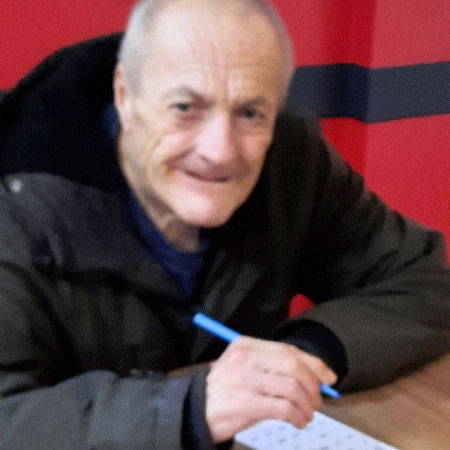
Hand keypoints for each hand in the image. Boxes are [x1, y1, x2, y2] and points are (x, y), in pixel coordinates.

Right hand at [205, 336, 336, 442]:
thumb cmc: (227, 388)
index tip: (329, 377)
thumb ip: (274, 366)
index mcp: (246, 345)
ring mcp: (244, 380)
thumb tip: (315, 375)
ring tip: (307, 414)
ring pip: (292, 388)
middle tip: (317, 400)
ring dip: (307, 405)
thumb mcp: (246, 367)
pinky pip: (284, 409)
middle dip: (313, 385)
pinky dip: (298, 416)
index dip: (314, 364)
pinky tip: (298, 421)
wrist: (196, 409)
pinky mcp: (245, 404)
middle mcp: (245, 358)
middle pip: (293, 366)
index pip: (288, 350)